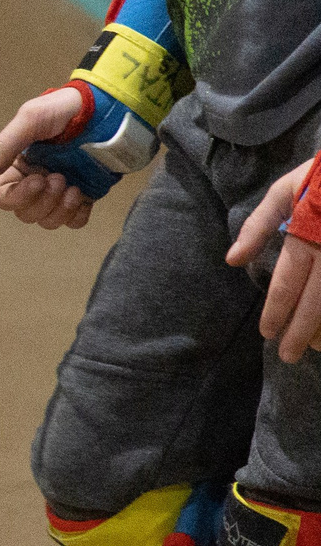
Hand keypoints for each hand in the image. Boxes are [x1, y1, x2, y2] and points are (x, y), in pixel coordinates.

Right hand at [0, 86, 91, 228]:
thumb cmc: (64, 110)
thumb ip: (5, 145)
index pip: (4, 197)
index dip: (18, 197)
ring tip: (73, 186)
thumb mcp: (31, 119)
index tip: (38, 180)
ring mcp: (61, 192)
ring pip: (49, 221)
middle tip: (59, 177)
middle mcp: (36, 183)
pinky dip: (77, 215)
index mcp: (19, 168)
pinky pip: (75, 222)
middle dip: (44, 201)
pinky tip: (83, 195)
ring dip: (60, 209)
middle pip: (27, 214)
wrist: (104, 107)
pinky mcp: (85, 196)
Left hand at [229, 159, 320, 361]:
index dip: (277, 311)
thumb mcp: (286, 189)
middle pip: (316, 300)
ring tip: (317, 348)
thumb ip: (258, 225)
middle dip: (300, 331)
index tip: (267, 334)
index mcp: (309, 235)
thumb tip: (232, 261)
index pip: (288, 282)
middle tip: (287, 356)